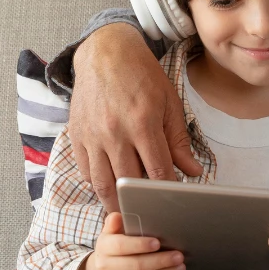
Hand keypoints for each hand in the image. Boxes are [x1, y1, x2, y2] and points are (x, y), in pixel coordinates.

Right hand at [69, 23, 201, 212]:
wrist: (106, 53)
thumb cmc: (142, 76)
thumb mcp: (169, 103)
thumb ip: (178, 140)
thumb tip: (192, 171)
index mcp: (142, 124)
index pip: (158, 172)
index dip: (166, 192)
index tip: (173, 203)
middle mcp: (114, 133)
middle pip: (128, 183)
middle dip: (140, 203)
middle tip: (150, 216)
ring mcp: (92, 136)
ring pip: (101, 184)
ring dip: (114, 203)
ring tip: (127, 213)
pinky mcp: (76, 136)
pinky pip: (84, 171)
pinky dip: (96, 184)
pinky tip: (108, 189)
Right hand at [86, 213, 186, 269]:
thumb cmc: (113, 247)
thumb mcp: (111, 232)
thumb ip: (115, 223)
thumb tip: (118, 216)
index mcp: (104, 248)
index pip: (121, 246)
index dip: (140, 245)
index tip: (158, 243)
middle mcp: (105, 268)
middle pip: (136, 266)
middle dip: (161, 261)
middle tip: (179, 256)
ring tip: (180, 267)